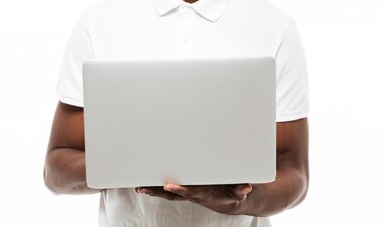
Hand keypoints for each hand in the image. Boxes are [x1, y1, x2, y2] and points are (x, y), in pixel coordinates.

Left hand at [135, 183, 252, 214]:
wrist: (229, 201)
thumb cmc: (233, 194)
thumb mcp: (240, 193)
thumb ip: (241, 190)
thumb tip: (246, 187)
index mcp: (203, 194)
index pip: (189, 192)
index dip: (179, 189)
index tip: (169, 185)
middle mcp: (192, 194)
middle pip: (172, 194)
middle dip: (157, 192)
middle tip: (143, 188)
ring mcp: (187, 193)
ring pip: (167, 192)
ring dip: (153, 190)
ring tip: (139, 187)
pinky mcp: (186, 190)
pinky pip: (169, 189)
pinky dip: (158, 187)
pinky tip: (147, 184)